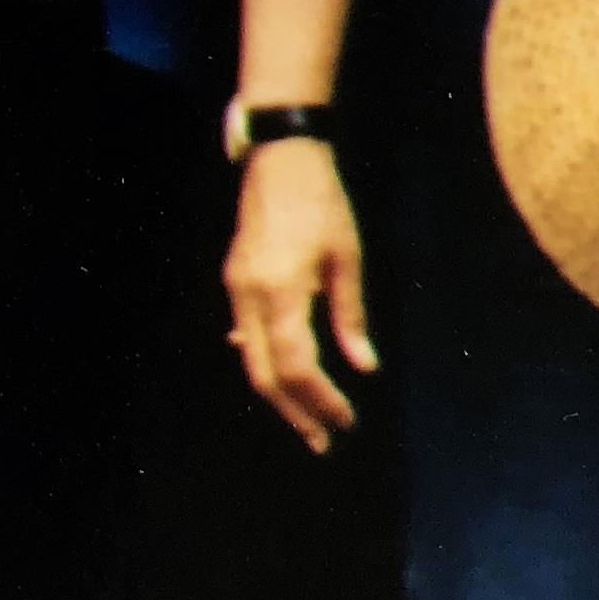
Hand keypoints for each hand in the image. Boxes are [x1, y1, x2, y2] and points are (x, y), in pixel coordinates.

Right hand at [225, 136, 374, 451]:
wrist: (280, 158)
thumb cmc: (323, 204)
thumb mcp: (348, 258)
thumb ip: (351, 316)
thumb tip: (364, 367)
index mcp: (282, 292)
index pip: (298, 367)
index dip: (321, 400)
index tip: (346, 420)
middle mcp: (249, 297)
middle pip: (265, 375)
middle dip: (295, 413)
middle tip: (323, 441)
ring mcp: (236, 289)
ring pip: (250, 360)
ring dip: (279, 395)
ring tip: (308, 421)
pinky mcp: (234, 280)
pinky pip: (245, 336)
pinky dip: (265, 364)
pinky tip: (283, 381)